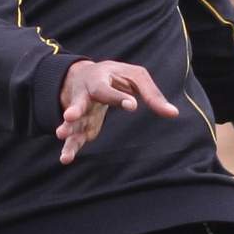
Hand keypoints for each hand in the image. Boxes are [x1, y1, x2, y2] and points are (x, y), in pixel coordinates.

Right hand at [56, 59, 178, 164]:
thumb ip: (152, 95)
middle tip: (69, 115)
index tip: (132, 105)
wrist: (87, 75)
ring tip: (61, 135)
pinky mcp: (81, 126)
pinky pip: (74, 138)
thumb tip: (173, 114)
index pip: (110, 90)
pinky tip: (65, 159)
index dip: (119, 97)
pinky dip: (70, 148)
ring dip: (68, 129)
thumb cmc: (117, 75)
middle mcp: (87, 94)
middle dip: (76, 108)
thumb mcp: (136, 77)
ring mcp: (82, 111)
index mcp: (101, 79)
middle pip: (81, 102)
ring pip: (73, 122)